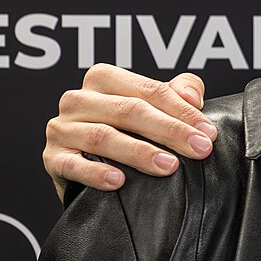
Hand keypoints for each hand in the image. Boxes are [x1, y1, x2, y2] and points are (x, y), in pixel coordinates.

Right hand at [43, 65, 214, 199]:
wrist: (90, 170)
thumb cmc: (128, 132)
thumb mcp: (153, 107)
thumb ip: (177, 93)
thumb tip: (192, 96)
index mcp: (103, 79)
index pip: (149, 90)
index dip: (183, 111)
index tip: (208, 133)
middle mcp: (78, 99)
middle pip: (128, 110)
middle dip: (169, 130)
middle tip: (199, 149)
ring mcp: (62, 128)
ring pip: (103, 136)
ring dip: (139, 152)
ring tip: (169, 166)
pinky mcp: (52, 158)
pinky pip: (72, 164)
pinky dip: (96, 172)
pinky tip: (119, 180)